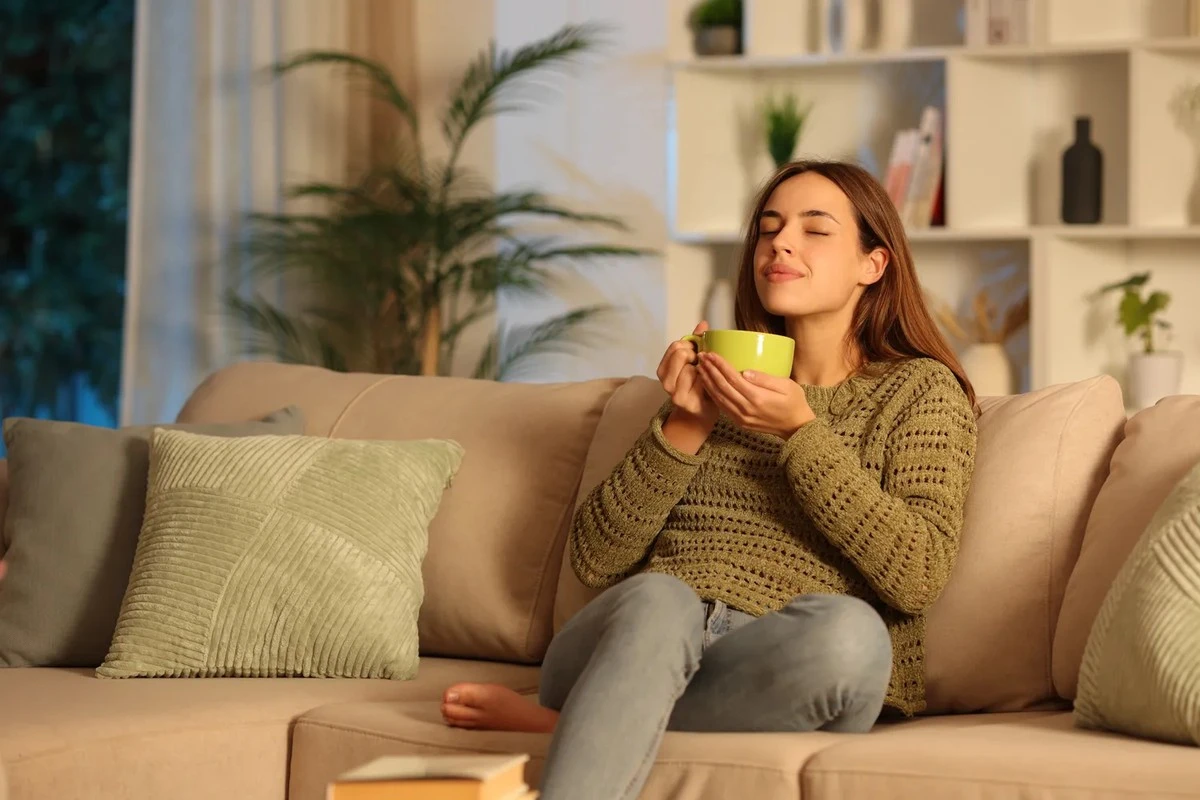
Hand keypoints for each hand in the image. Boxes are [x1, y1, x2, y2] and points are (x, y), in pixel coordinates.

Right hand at [656, 321, 717, 423]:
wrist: (700, 413)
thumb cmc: (698, 386)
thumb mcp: (695, 362)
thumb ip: (696, 343)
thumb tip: (703, 324)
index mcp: (663, 368)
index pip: (676, 346)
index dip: (690, 345)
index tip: (698, 352)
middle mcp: (664, 380)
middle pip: (681, 353)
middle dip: (695, 355)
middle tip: (701, 364)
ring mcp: (672, 392)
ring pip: (691, 367)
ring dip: (702, 370)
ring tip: (704, 377)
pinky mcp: (683, 400)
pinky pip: (698, 381)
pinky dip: (705, 380)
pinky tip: (706, 386)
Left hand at [696, 352, 815, 438]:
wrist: (796, 427)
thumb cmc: (795, 403)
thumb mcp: (787, 386)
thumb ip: (766, 379)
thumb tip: (746, 371)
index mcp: (757, 398)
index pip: (733, 378)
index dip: (720, 365)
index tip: (711, 354)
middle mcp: (746, 409)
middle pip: (722, 387)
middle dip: (710, 370)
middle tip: (701, 357)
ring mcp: (741, 417)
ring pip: (718, 397)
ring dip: (707, 382)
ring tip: (700, 368)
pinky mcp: (739, 422)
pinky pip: (721, 407)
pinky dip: (712, 394)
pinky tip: (707, 384)